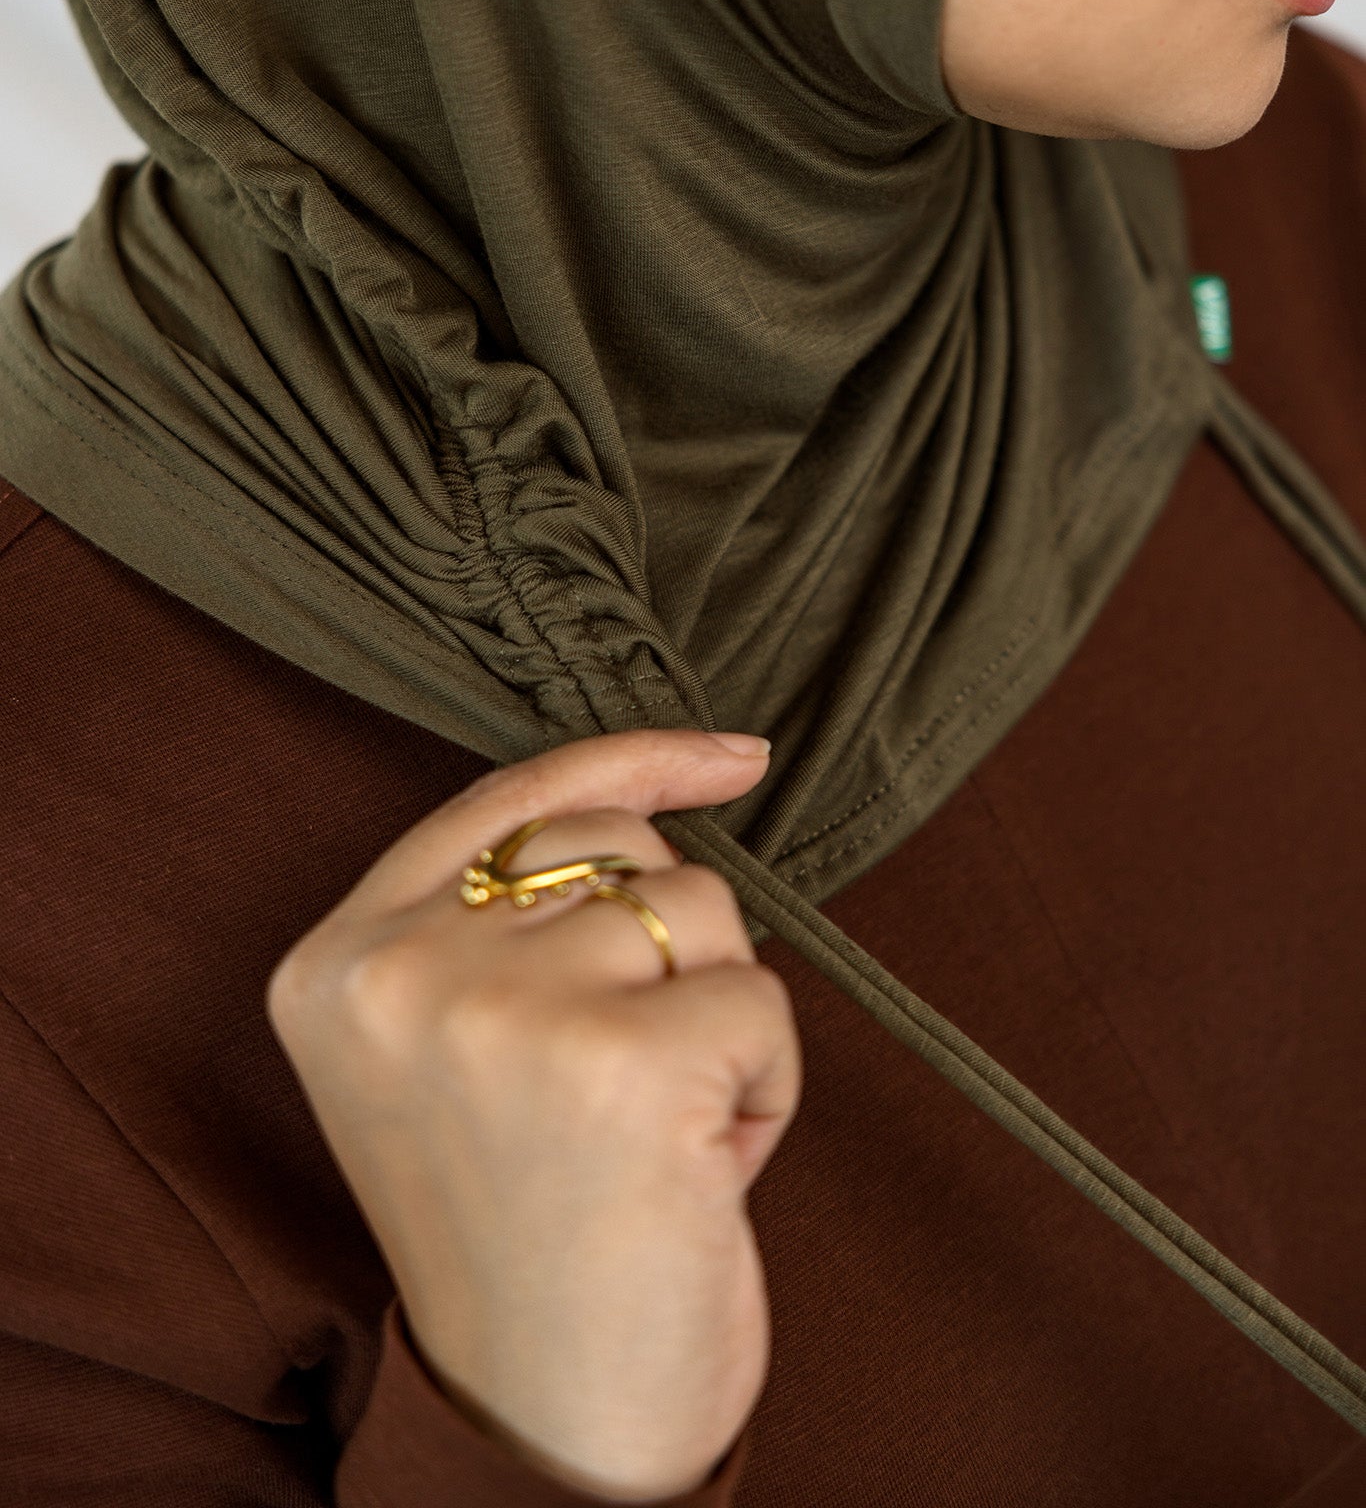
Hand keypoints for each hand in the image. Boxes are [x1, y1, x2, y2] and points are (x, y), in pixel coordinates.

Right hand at [264, 728, 800, 1502]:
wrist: (546, 1426)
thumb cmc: (527, 1231)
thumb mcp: (453, 1054)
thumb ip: (501, 924)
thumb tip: (677, 791)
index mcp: (334, 965)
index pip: (504, 798)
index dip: (632, 763)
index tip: (731, 757)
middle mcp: (397, 975)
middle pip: (618, 845)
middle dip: (665, 944)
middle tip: (627, 1080)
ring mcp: (501, 1014)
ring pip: (698, 911)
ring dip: (716, 1019)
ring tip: (659, 1134)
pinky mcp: (616, 1065)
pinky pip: (760, 998)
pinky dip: (766, 1082)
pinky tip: (705, 1170)